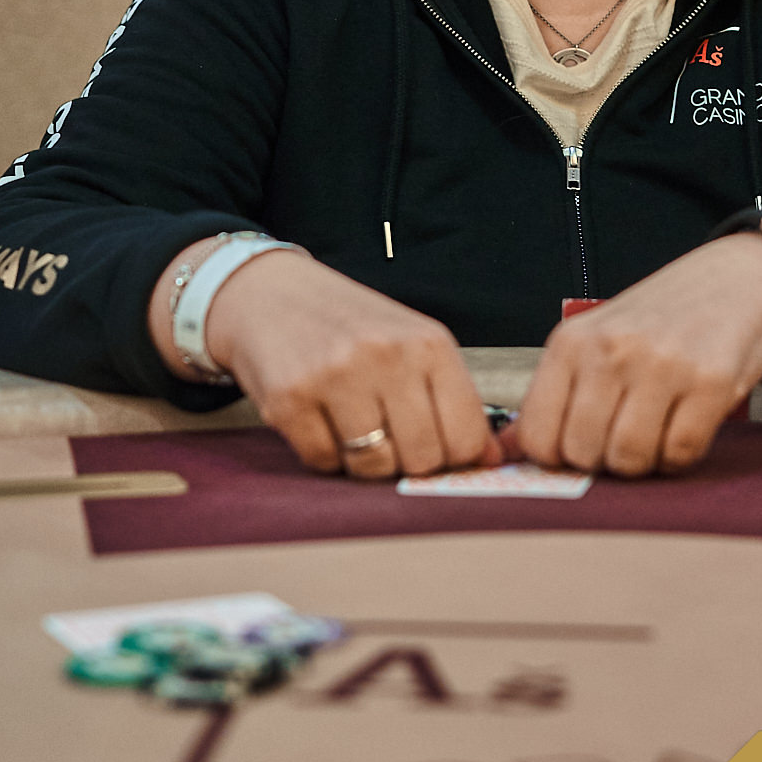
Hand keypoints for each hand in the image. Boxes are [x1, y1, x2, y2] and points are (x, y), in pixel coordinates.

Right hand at [151, 247, 499, 480]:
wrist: (271, 294)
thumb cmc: (350, 325)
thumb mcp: (412, 343)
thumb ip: (452, 398)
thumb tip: (490, 458)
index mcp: (428, 342)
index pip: (467, 435)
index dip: (457, 457)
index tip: (441, 450)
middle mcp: (386, 356)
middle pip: (423, 458)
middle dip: (409, 461)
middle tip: (391, 437)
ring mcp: (336, 376)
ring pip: (374, 466)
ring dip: (365, 460)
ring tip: (354, 424)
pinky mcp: (291, 399)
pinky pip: (324, 462)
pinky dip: (325, 453)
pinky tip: (321, 418)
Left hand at [513, 234, 761, 476]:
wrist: (735, 282)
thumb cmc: (658, 320)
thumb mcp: (594, 342)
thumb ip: (553, 396)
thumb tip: (502, 454)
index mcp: (572, 341)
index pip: (538, 435)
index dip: (558, 457)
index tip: (579, 446)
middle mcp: (611, 349)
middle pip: (583, 454)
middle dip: (604, 460)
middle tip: (625, 434)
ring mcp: (661, 363)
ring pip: (630, 459)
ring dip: (645, 460)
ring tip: (655, 428)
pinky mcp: (710, 381)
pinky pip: (680, 452)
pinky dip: (682, 454)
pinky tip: (685, 423)